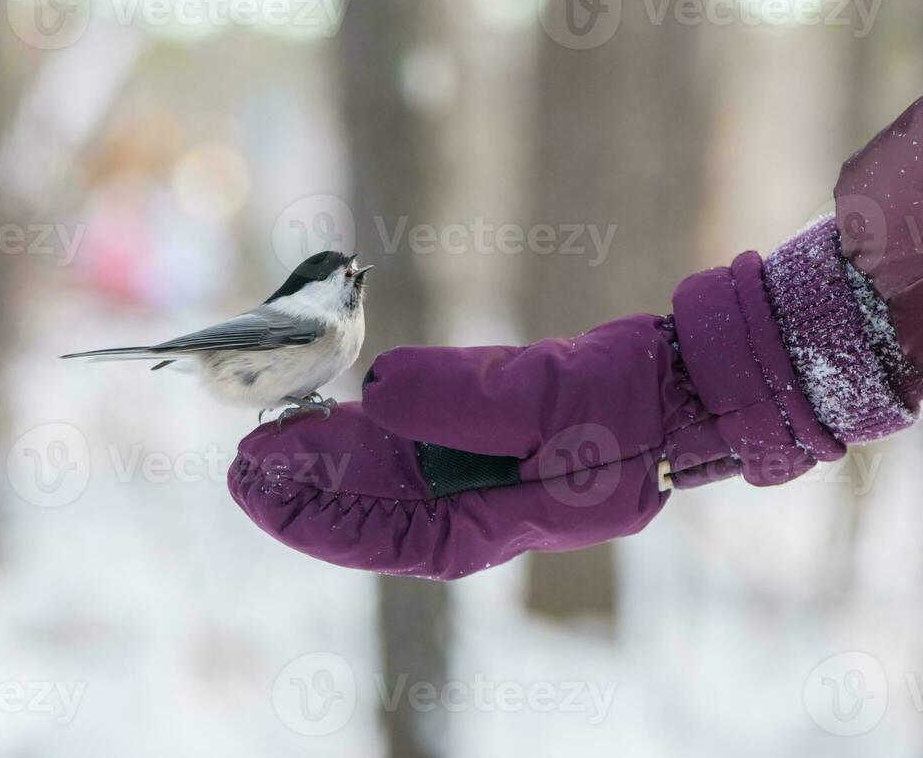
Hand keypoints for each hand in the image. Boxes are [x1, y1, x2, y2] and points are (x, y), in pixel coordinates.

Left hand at [228, 254, 849, 578]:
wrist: (678, 385)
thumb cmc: (624, 410)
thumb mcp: (546, 405)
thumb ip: (460, 398)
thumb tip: (372, 388)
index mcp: (482, 527)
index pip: (375, 537)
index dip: (304, 513)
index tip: (251, 478)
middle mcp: (467, 505)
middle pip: (365, 503)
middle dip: (302, 479)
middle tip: (245, 445)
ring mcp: (473, 467)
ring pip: (380, 468)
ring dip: (326, 448)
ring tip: (274, 419)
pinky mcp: (482, 429)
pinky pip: (410, 433)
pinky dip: (368, 422)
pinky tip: (335, 402)